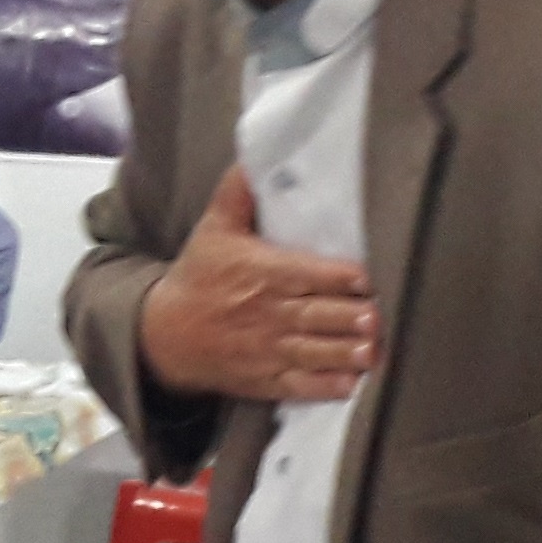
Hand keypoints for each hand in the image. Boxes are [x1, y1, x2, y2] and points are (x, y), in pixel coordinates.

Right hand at [138, 167, 375, 401]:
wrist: (164, 335)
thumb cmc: (199, 278)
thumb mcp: (214, 229)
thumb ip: (239, 193)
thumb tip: (256, 157)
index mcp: (260, 272)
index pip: (308, 273)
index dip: (340, 277)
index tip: (365, 278)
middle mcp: (268, 312)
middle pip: (319, 314)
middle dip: (350, 317)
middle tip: (377, 316)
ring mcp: (268, 349)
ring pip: (316, 351)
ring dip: (346, 352)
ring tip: (372, 350)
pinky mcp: (268, 379)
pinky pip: (302, 385)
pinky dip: (328, 385)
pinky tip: (352, 382)